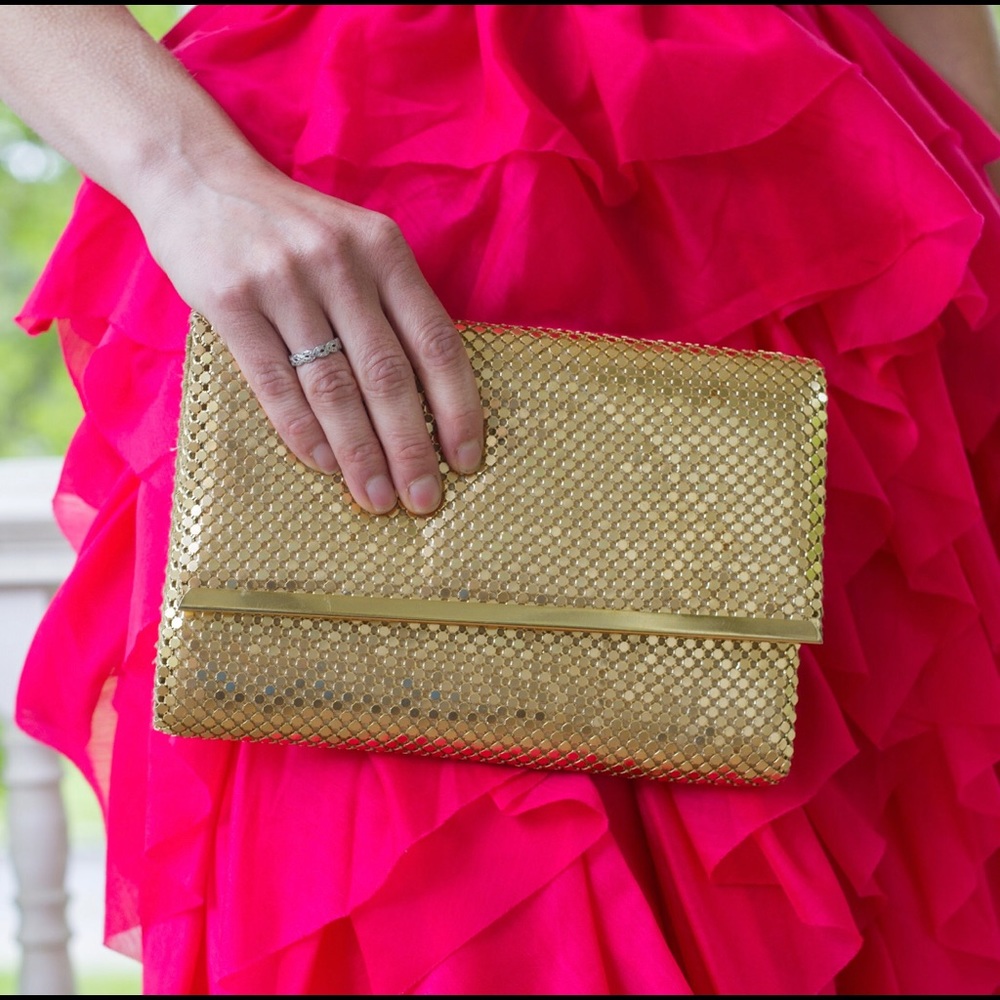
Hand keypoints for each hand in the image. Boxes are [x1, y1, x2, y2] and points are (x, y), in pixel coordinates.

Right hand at [138, 158, 483, 515]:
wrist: (197, 177)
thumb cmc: (292, 228)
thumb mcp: (357, 245)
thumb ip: (392, 305)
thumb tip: (431, 398)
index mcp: (385, 251)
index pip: (436, 341)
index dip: (457, 406)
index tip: (466, 459)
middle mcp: (340, 263)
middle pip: (387, 373)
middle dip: (410, 446)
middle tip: (423, 498)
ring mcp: (283, 281)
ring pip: (332, 385)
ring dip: (358, 452)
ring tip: (376, 497)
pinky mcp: (231, 300)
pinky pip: (273, 382)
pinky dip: (302, 430)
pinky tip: (323, 464)